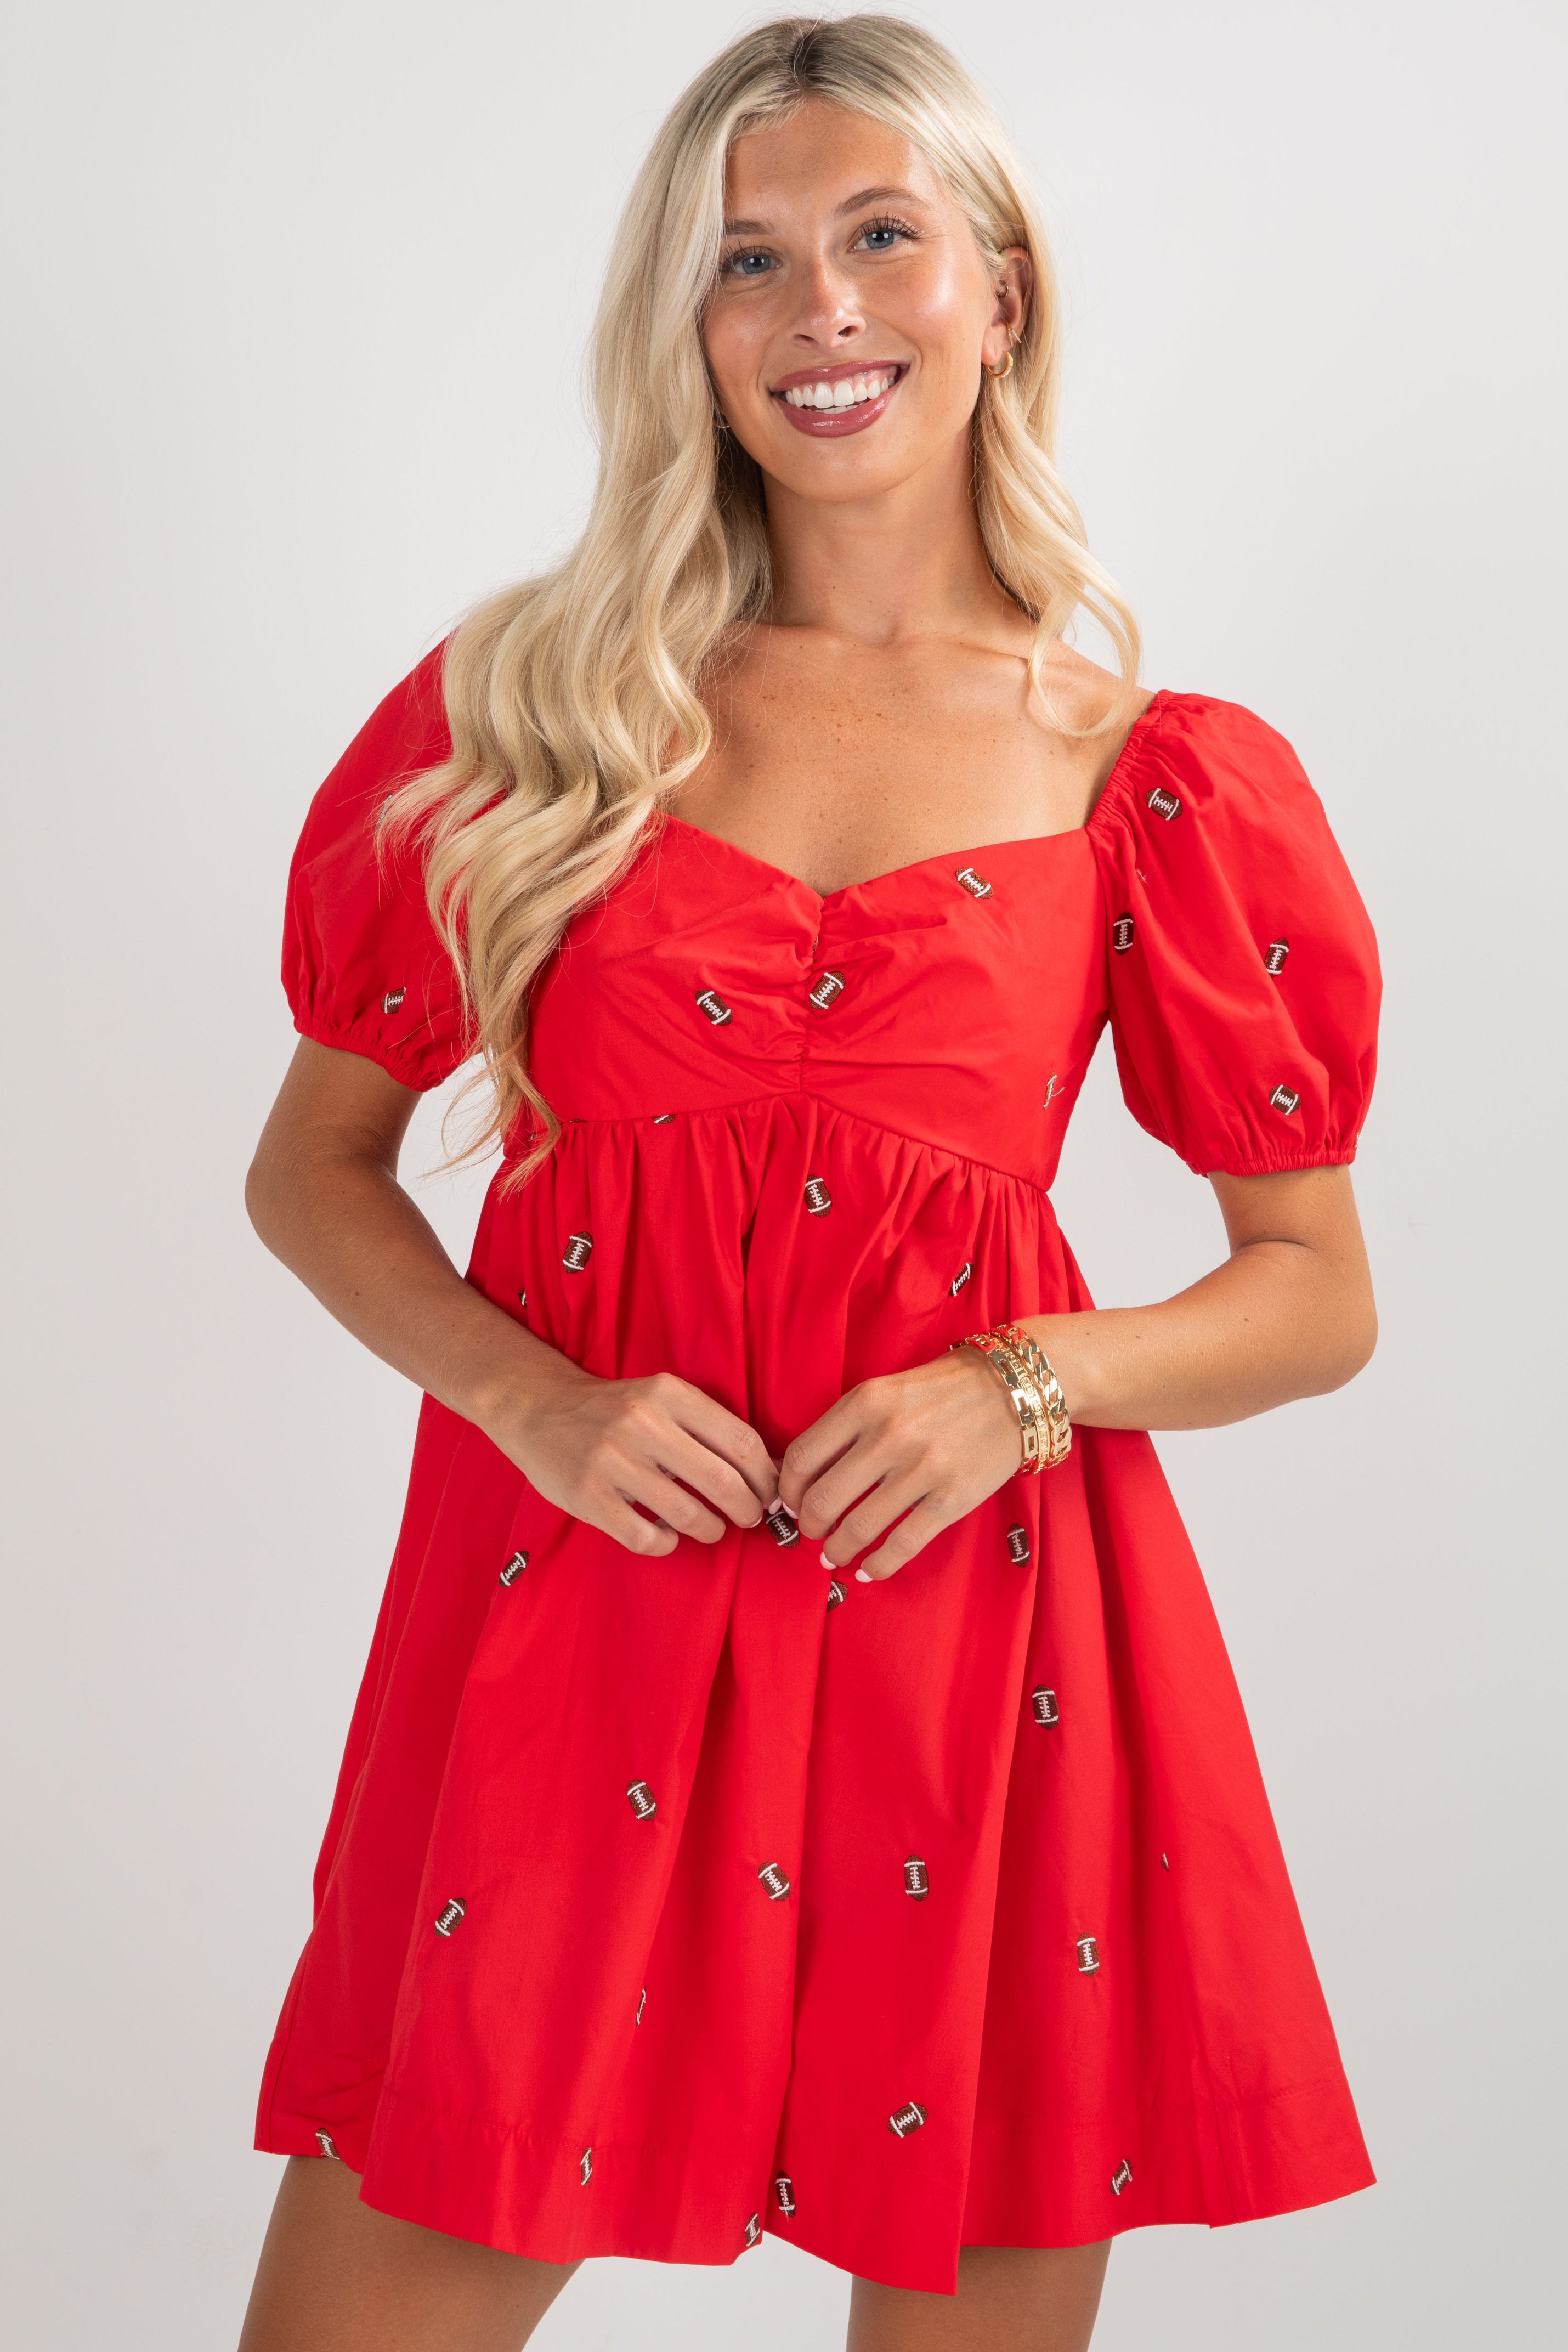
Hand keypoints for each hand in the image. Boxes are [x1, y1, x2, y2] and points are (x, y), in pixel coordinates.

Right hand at [481, 1366, 779, 1557]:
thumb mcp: (660, 1397)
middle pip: (723, 1482)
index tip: (772, 1493)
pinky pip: (647, 1538)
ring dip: (711, 1529)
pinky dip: (667, 1543)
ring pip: (689, 1515)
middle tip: (749, 1517)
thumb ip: (708, 1426)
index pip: (742, 1441)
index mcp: (668, 1393)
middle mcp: (641, 1423)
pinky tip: (666, 1534)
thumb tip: (768, 1470)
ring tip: (710, 1527)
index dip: (767, 1477)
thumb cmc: (613, 1410)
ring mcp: (612, 1461)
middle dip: (748, 1509)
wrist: (538, 1408)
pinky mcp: (588, 1496)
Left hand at [777, 1348, 1021, 1581]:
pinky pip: (902, 1545)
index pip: (802, 1458)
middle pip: (824, 1499)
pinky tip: (868, 1570)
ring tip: (834, 1556)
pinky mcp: (951, 1499)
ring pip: (858, 1528)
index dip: (788, 1490)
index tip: (790, 1504)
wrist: (1012, 1391)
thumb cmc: (939, 1392)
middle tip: (812, 1533)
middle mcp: (889, 1435)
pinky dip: (878, 1565)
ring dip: (838, 1550)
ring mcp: (922, 1469)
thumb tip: (802, 1481)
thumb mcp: (883, 1391)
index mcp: (864, 1403)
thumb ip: (844, 1428)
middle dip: (810, 1526)